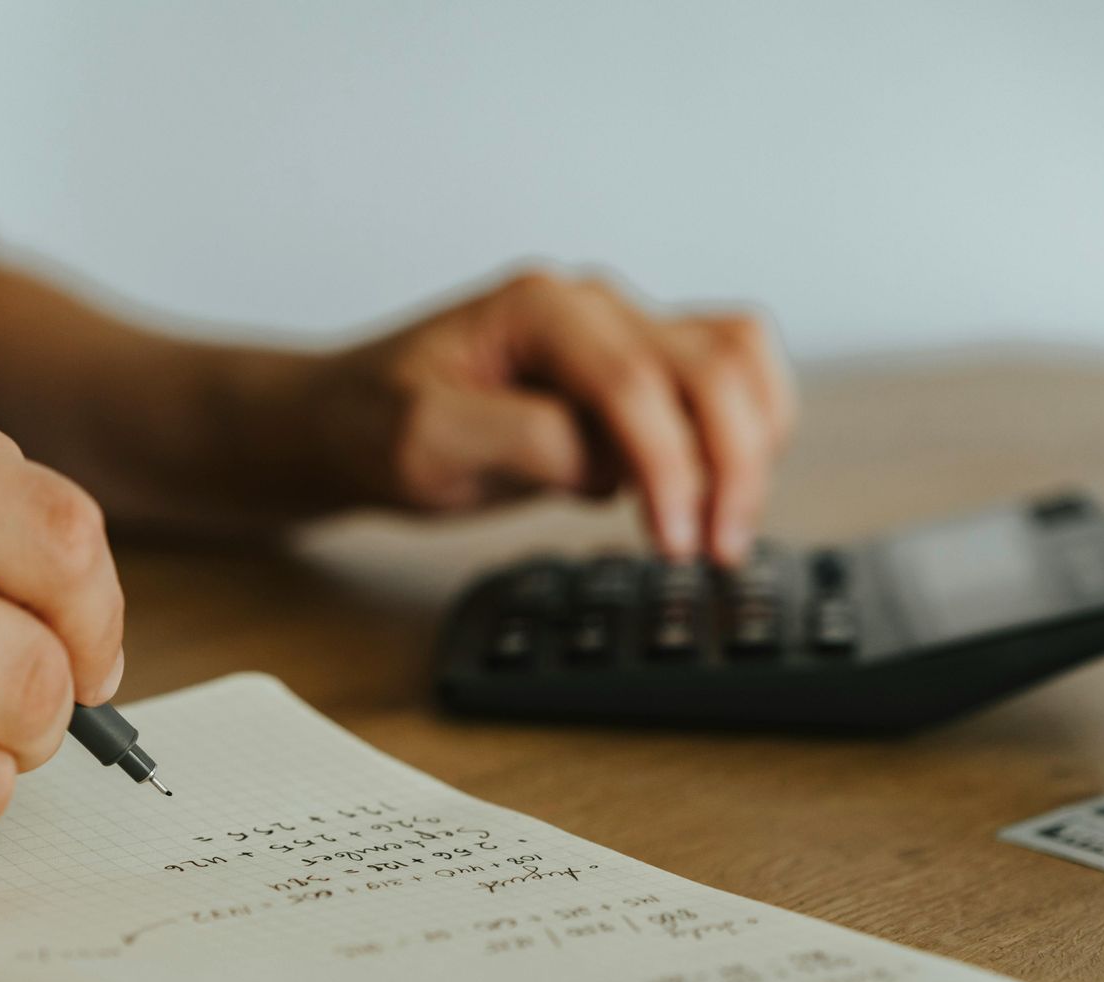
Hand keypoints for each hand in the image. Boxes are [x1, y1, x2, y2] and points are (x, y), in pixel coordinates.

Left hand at [310, 269, 795, 561]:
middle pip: (711, 365)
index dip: (668, 465)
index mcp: (538, 308)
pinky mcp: (636, 370)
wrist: (349, 418)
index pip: (634, 381)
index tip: (674, 541)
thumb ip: (520, 441)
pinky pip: (725, 379)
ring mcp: (621, 332)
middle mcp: (593, 307)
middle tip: (716, 551)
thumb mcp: (422, 444)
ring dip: (754, 443)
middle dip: (731, 463)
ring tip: (725, 528)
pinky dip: (744, 432)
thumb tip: (607, 464)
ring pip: (737, 361)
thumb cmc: (374, 425)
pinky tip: (715, 496)